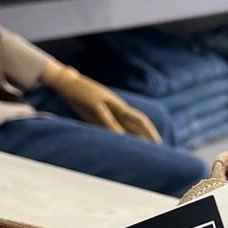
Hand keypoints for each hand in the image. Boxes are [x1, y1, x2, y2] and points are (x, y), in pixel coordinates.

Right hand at [40, 62, 161, 142]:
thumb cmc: (82, 99)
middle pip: (138, 119)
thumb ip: (109, 124)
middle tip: (159, 146)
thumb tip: (119, 136)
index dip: (149, 131)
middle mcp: (116, 105)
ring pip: (127, 118)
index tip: (158, 143)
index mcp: (118, 107)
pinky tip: (119, 137)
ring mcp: (106, 103)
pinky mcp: (95, 103)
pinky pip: (107, 118)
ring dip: (136, 131)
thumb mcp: (96, 114)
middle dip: (149, 132)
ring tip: (146, 144)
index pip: (138, 120)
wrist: (67, 82)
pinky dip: (114, 127)